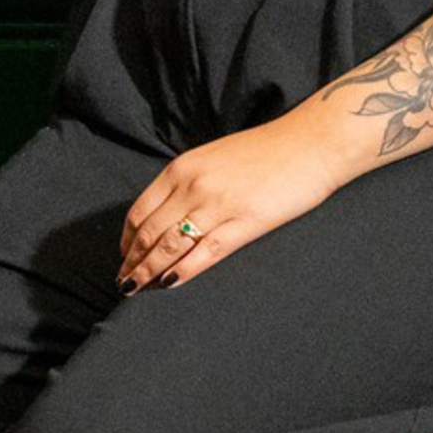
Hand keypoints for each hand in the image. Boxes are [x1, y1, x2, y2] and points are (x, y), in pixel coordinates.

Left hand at [118, 115, 360, 291]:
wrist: (309, 143)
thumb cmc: (265, 151)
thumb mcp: (213, 157)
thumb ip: (188, 181)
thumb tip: (167, 211)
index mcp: (182, 168)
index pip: (141, 211)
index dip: (127, 240)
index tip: (123, 256)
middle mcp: (193, 186)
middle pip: (149, 232)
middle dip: (132, 261)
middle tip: (124, 282)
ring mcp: (217, 205)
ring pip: (170, 246)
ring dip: (148, 271)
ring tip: (138, 289)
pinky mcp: (244, 222)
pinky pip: (204, 253)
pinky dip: (182, 271)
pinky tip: (169, 284)